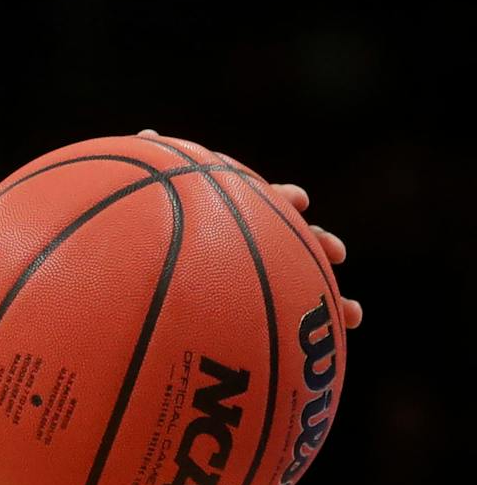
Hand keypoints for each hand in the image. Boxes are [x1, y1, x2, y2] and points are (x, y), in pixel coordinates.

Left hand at [139, 129, 362, 327]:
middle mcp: (246, 246)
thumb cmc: (132, 241)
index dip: (283, 200)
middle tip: (335, 251)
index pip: (264, 202)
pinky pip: (287, 328)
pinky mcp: (249, 317)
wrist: (130, 290)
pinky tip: (330, 348)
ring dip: (331, 297)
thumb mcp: (136, 206)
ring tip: (354, 312)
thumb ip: (147, 171)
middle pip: (294, 242)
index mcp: (227, 217)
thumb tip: (149, 135)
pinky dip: (312, 337)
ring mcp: (254, 280)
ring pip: (301, 288)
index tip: (297, 201)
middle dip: (319, 245)